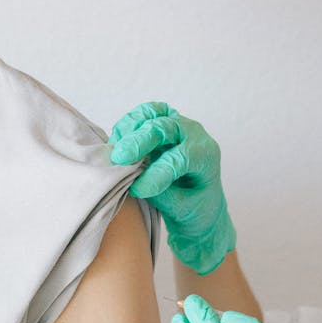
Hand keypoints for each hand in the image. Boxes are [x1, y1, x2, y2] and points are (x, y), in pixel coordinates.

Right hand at [109, 102, 235, 274]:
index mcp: (206, 155)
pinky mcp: (159, 124)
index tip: (138, 189)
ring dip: (130, 128)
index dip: (157, 172)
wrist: (199, 204)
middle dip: (140, 141)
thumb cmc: (196, 208)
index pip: (180, 157)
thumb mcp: (183, 209)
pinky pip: (142, 115)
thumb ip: (163, 195)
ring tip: (115, 149)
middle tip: (119, 159)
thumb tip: (134, 181)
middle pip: (165, 126)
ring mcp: (176, 125)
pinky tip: (116, 144)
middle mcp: (193, 134)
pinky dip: (126, 126)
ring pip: (152, 113)